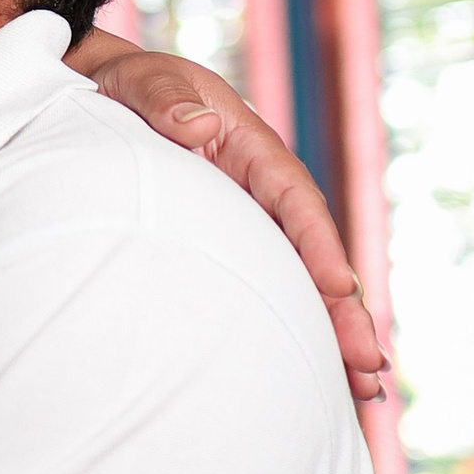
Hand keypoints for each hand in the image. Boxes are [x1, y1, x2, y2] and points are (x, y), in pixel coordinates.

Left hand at [66, 34, 387, 401]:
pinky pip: (271, 291)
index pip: (294, 199)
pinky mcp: (233, 249)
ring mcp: (251, 224)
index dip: (318, 244)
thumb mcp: (142, 81)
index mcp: (251, 148)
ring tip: (364, 391)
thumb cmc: (129, 88)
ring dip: (333, 333)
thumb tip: (200, 126)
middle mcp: (262, 191)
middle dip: (345, 310)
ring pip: (300, 282)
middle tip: (369, 363)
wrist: (105, 95)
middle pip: (312, 253)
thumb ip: (165, 99)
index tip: (339, 287)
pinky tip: (319, 380)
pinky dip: (296, 331)